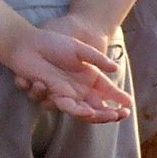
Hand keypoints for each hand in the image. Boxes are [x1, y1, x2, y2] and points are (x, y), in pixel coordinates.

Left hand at [6, 22, 130, 122]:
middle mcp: (76, 90)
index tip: (128, 107)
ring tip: (89, 110)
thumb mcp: (80, 49)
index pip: (106, 95)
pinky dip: (42, 93)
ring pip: (72, 110)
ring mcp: (59, 93)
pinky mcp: (42, 93)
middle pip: (92, 110)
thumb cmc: (55, 43)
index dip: (117, 102)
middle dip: (104, 115)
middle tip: (112, 115)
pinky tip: (40, 82)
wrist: (28, 42)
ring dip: (79, 111)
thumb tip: (116, 68)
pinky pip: (44, 100)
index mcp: (88, 80)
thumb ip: (97, 59)